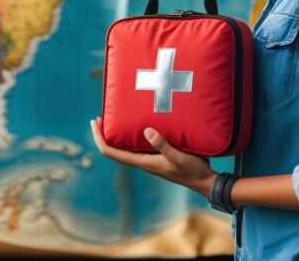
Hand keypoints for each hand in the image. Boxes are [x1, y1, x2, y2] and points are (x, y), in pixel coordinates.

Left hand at [90, 117, 216, 196]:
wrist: (204, 181)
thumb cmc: (191, 171)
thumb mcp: (178, 156)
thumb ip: (163, 145)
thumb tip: (147, 131)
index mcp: (143, 162)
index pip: (112, 152)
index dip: (100, 138)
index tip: (95, 122)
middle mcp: (142, 160)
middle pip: (114, 149)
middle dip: (104, 133)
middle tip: (100, 116)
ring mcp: (149, 158)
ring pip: (125, 147)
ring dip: (116, 134)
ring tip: (114, 117)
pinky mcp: (157, 155)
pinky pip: (138, 144)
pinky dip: (132, 133)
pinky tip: (138, 123)